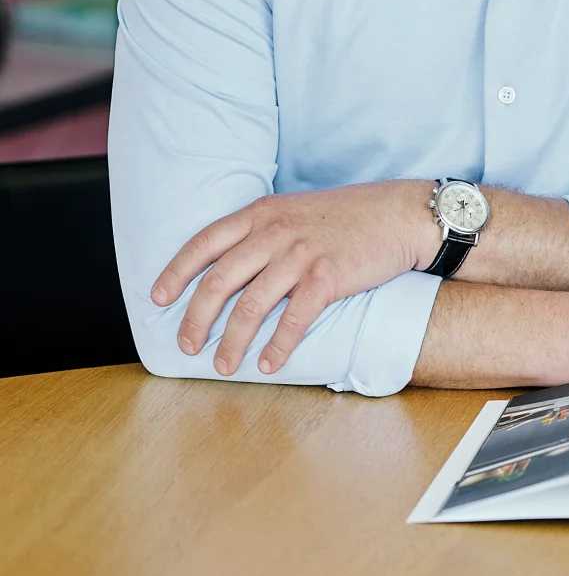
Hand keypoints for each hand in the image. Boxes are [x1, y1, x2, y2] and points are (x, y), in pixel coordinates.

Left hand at [151, 180, 436, 376]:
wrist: (402, 214)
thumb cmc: (353, 215)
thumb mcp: (299, 210)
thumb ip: (266, 230)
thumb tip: (235, 263)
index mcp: (262, 213)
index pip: (203, 243)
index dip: (176, 273)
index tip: (158, 299)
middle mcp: (275, 232)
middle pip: (218, 281)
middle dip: (196, 318)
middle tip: (186, 346)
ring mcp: (300, 254)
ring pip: (250, 306)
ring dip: (232, 342)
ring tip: (222, 366)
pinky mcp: (327, 277)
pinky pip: (293, 319)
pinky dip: (277, 346)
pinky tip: (269, 363)